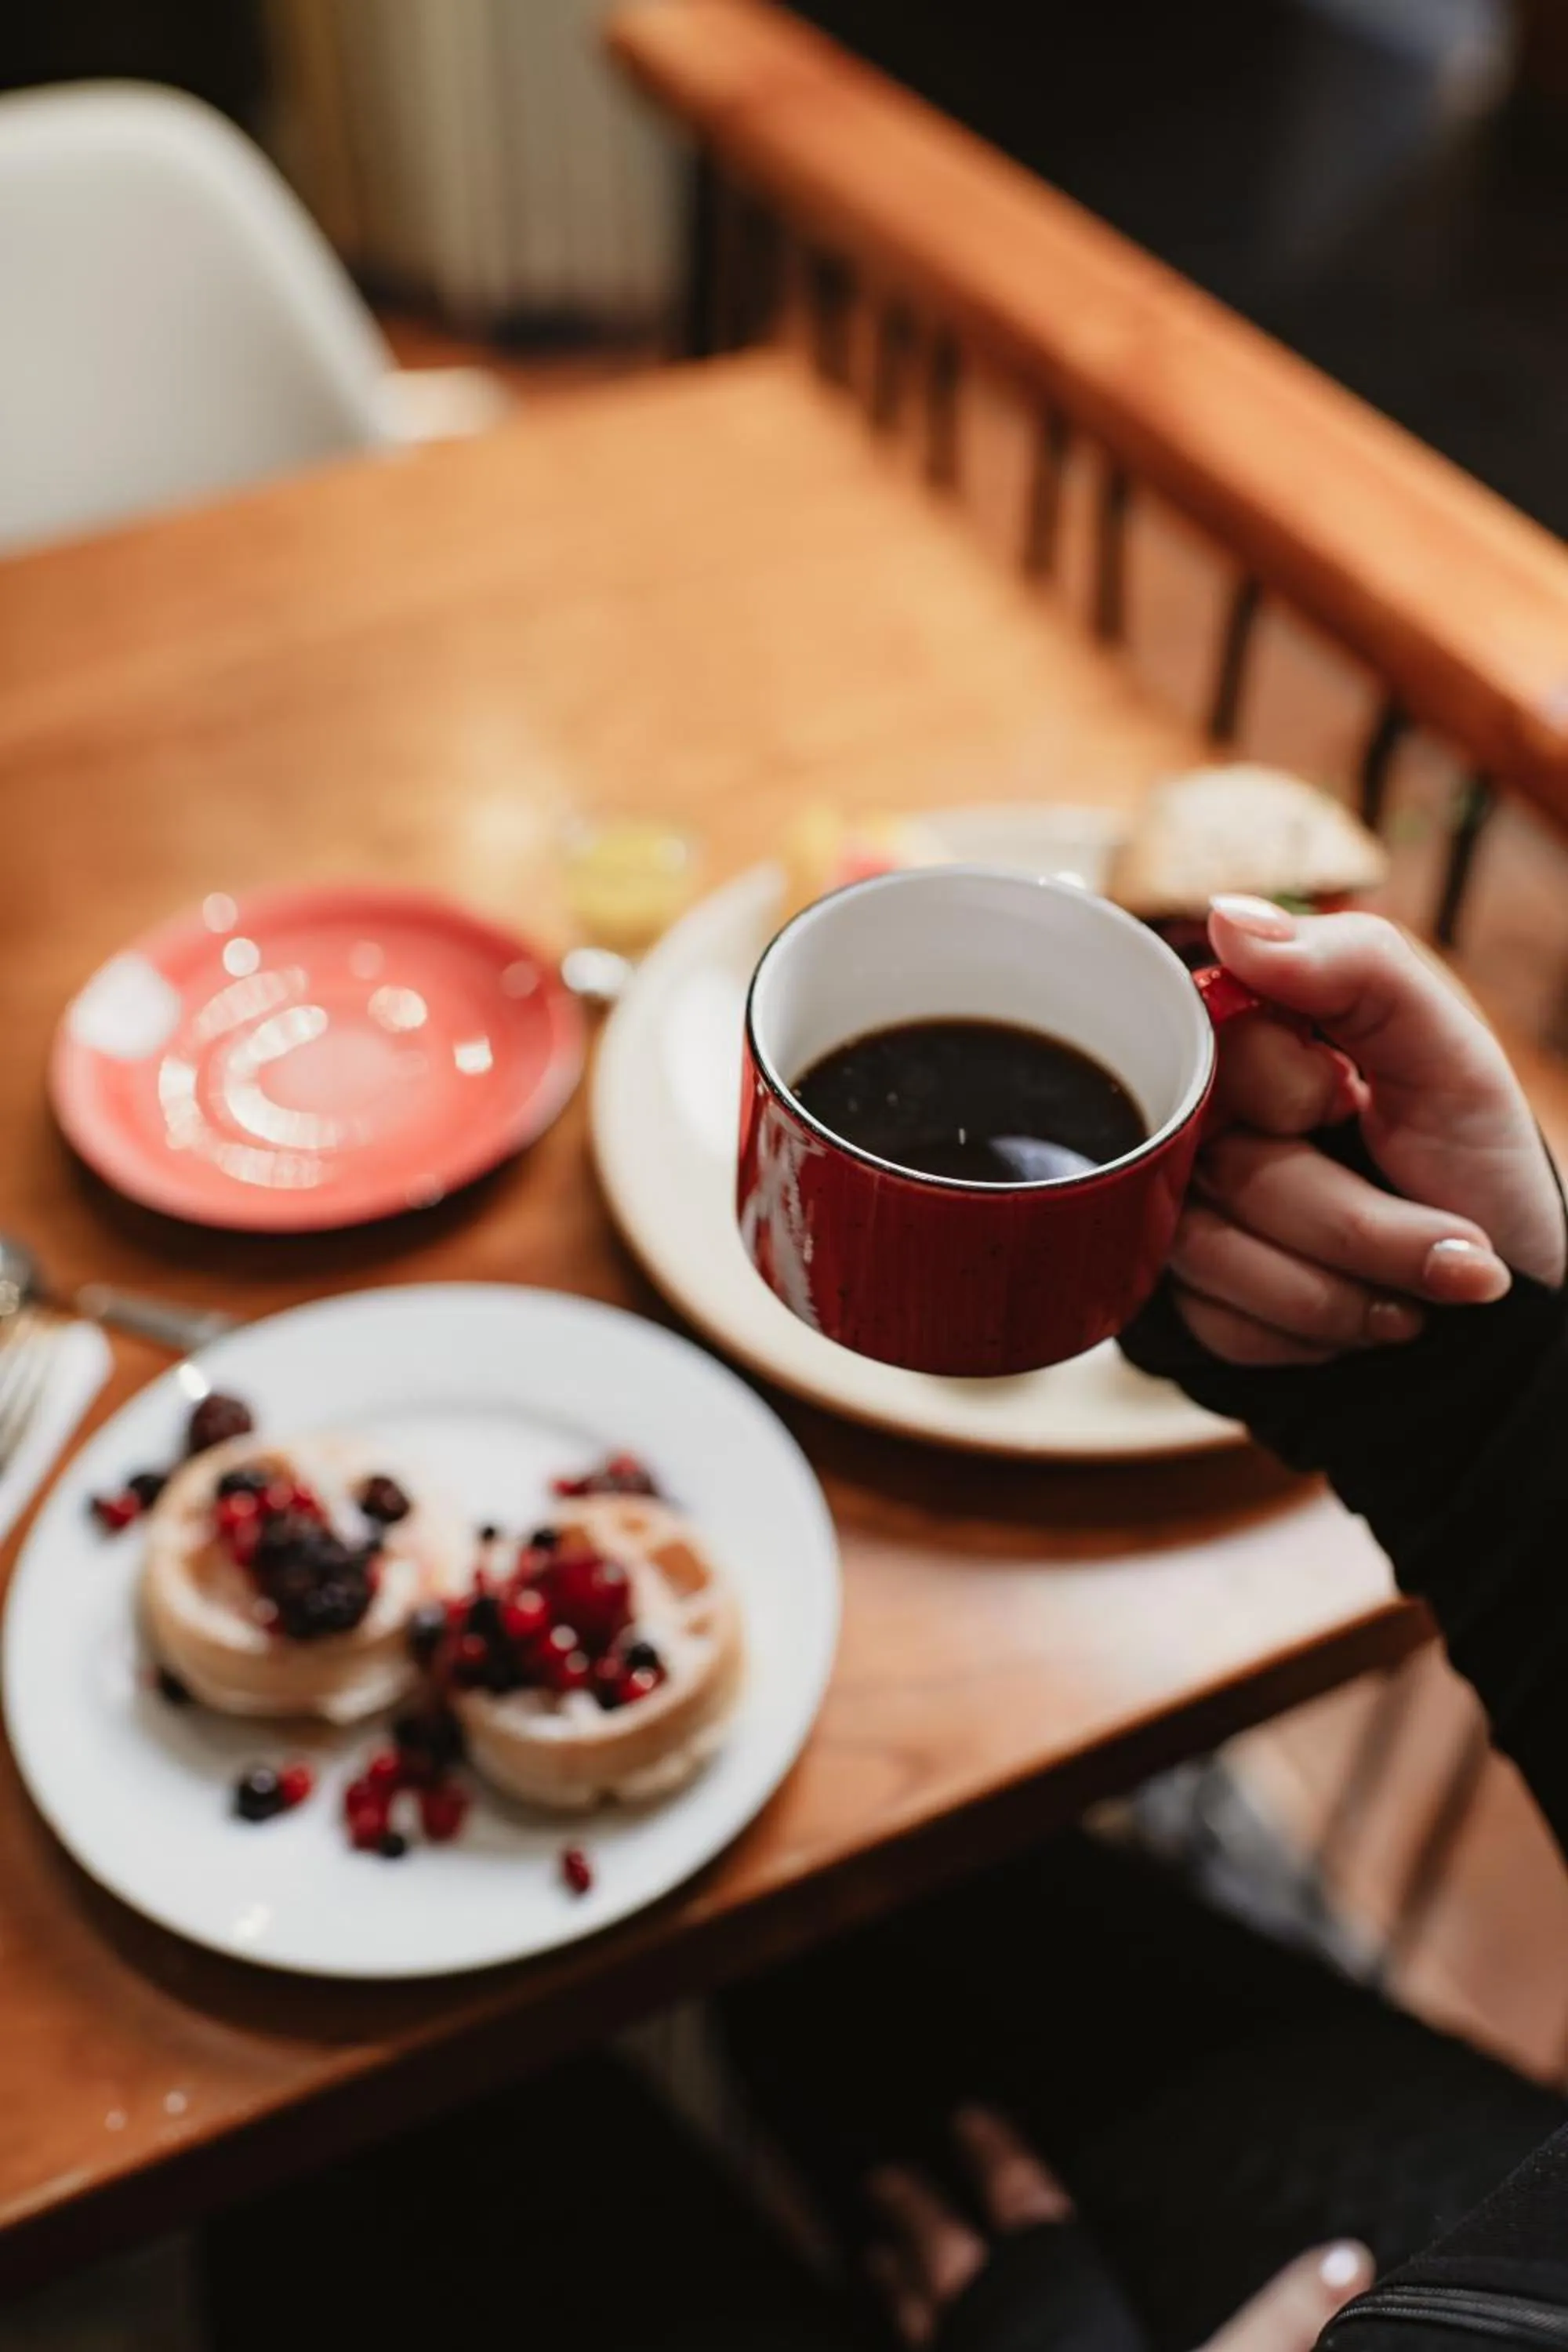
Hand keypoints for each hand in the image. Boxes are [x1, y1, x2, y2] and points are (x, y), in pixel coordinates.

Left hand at [865, 2105, 1373, 2350]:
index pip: (1027, 2218)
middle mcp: (1004, 2344)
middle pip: (946, 2262)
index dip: (998, 2162)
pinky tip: (913, 2345)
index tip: (968, 2117)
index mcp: (1061, 2313)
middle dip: (916, 2216)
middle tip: (881, 2179)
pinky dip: (916, 2347)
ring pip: (922, 2324)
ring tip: (876, 2258)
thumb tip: (1348, 2258)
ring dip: (901, 2287)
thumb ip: (1285, 2321)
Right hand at [1169, 898, 1564, 1366]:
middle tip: (1450, 1236)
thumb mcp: (1451, 1056)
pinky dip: (1312, 1333)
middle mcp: (1204, 1124)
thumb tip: (1227, 916)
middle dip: (1360, 1223)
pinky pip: (1218, 1322)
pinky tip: (1361, 1318)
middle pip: (1228, 1169)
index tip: (1356, 1105)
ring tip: (1420, 1291)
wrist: (1507, 1310)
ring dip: (1347, 1291)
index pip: (1213, 1045)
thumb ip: (1358, 967)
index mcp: (1256, 1043)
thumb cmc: (1477, 1170)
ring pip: (1218, 1256)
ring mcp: (1184, 1213)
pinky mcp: (1184, 1302)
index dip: (1294, 1091)